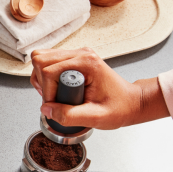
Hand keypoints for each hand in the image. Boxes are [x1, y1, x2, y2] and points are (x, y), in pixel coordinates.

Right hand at [30, 48, 168, 129]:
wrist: (132, 102)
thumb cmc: (119, 107)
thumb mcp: (96, 117)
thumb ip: (69, 116)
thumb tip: (46, 109)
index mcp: (87, 63)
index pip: (50, 71)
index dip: (47, 91)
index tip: (56, 106)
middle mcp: (81, 54)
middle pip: (41, 59)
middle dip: (40, 82)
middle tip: (52, 98)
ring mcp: (77, 54)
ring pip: (41, 58)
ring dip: (40, 78)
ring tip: (53, 94)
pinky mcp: (73, 59)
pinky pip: (48, 61)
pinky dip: (45, 76)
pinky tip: (55, 88)